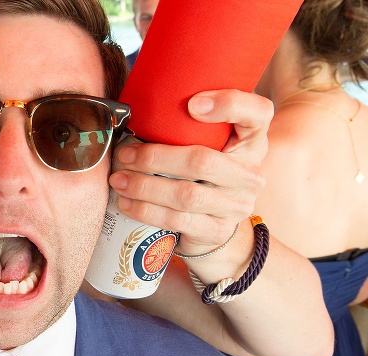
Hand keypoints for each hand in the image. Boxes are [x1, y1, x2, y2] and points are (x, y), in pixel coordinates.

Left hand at [108, 89, 272, 254]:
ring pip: (185, 194)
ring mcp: (236, 205)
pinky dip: (146, 210)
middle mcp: (250, 173)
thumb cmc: (203, 175)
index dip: (229, 104)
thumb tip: (135, 113)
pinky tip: (127, 203)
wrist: (215, 225)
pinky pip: (177, 219)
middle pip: (201, 161)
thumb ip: (188, 126)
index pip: (257, 113)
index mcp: (251, 140)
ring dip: (144, 186)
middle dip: (154, 158)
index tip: (192, 104)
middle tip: (124, 155)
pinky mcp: (217, 230)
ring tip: (119, 180)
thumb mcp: (208, 146)